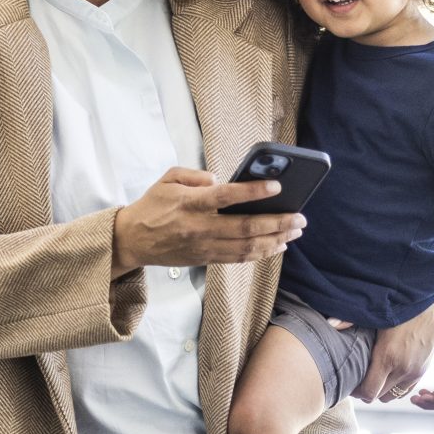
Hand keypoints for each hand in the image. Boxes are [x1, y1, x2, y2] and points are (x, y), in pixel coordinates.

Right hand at [110, 167, 304, 275]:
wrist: (132, 240)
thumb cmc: (152, 206)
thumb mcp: (167, 179)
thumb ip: (194, 174)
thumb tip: (219, 180)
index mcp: (191, 203)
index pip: (227, 197)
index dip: (253, 193)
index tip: (277, 187)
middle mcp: (200, 227)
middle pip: (246, 227)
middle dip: (278, 223)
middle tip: (300, 217)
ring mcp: (204, 246)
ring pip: (247, 247)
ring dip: (275, 240)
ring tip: (295, 231)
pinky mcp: (206, 259)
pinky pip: (239, 258)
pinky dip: (261, 253)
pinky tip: (277, 246)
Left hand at [355, 287, 433, 402]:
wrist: (432, 302)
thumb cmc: (401, 305)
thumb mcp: (375, 313)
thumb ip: (350, 320)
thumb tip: (330, 324)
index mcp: (388, 356)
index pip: (369, 392)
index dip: (356, 392)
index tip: (350, 383)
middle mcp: (404, 368)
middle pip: (379, 396)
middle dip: (366, 390)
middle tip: (357, 379)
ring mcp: (416, 371)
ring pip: (392, 395)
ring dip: (381, 389)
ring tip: (372, 377)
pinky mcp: (424, 370)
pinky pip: (405, 390)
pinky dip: (394, 386)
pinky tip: (387, 374)